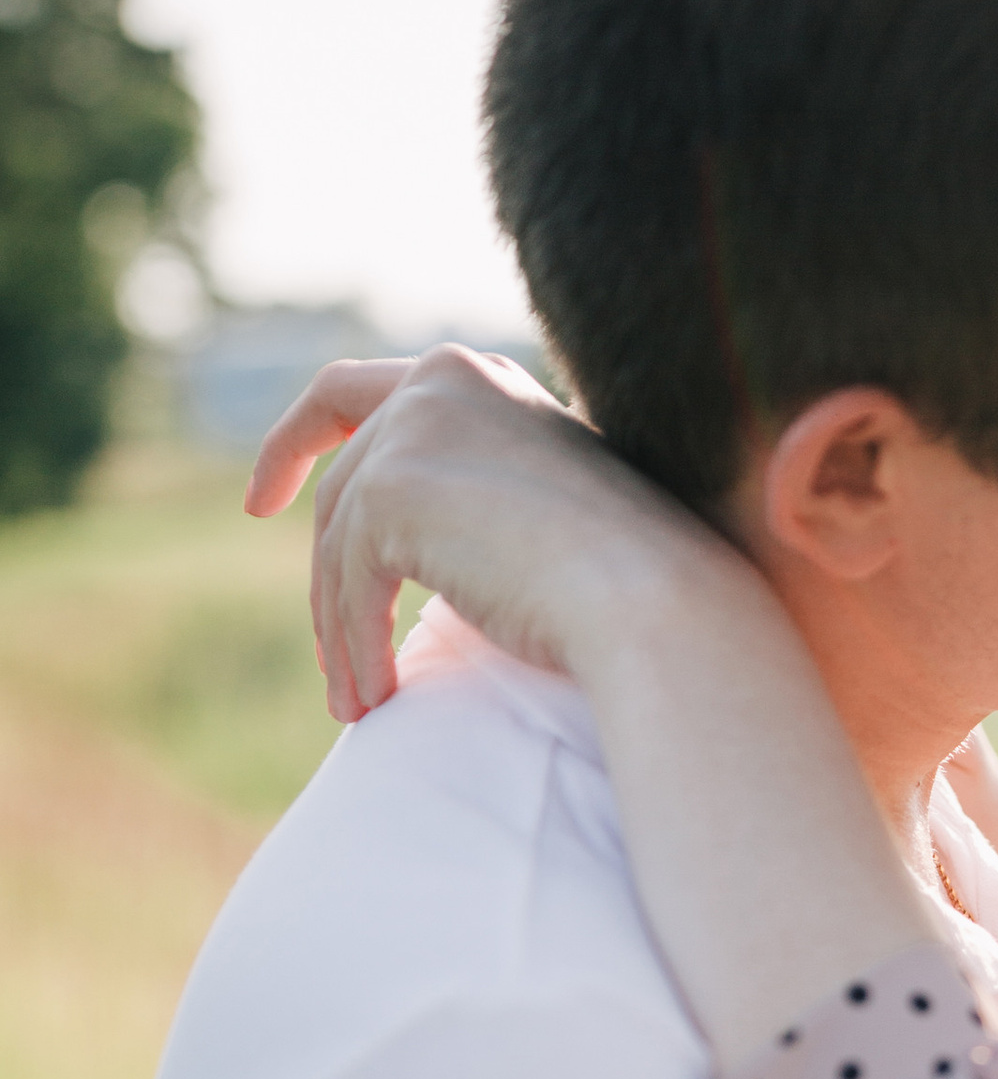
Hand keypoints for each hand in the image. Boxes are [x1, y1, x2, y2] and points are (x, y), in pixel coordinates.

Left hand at [246, 345, 728, 722]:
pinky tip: (376, 698)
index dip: (294, 443)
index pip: (348, 392)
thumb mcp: (537, 507)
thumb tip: (387, 556)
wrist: (654, 598)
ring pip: (338, 546)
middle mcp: (437, 382)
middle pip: (339, 490)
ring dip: (343, 631)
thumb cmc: (626, 572)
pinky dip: (357, 647)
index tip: (262, 503)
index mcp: (475, 377)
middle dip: (327, 583)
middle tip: (334, 657)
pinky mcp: (390, 492)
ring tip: (360, 701)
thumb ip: (467, 499)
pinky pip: (349, 585)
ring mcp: (410, 431)